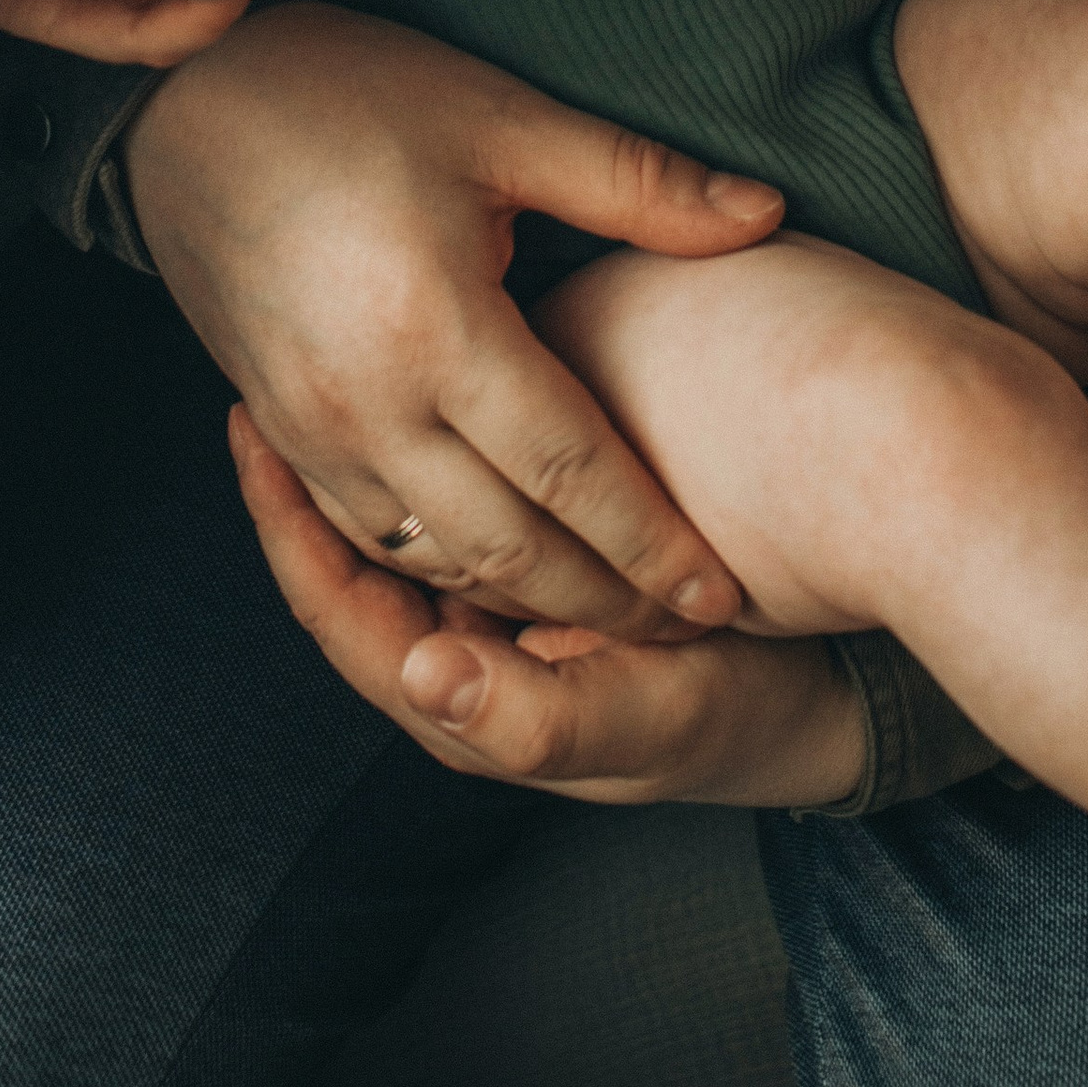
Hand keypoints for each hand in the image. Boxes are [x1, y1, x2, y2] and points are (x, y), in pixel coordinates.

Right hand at [129, 4, 785, 641]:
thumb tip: (765, 216)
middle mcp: (367, 403)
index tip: (724, 595)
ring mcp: (312, 431)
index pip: (571, 474)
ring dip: (526, 604)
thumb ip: (637, 183)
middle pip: (508, 553)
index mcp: (436, 327)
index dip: (653, 545)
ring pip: (435, 565)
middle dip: (605, 604)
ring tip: (614, 613)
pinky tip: (504, 572)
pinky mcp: (277, 433)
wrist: (185, 104)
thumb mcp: (500, 119)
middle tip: (689, 628)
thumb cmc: (351, 92)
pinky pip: (373, 538)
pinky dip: (445, 571)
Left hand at [232, 411, 867, 807]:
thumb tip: (418, 672)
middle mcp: (470, 661)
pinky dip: (428, 454)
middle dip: (301, 482)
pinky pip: (461, 512)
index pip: (338, 612)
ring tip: (319, 365)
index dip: (284, 527)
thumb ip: (533, 714)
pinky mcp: (553, 573)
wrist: (840, 690)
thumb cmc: (742, 708)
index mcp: (467, 703)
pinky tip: (427, 383)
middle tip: (260, 374)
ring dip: (355, 461)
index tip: (247, 431)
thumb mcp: (648, 721)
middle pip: (351, 568)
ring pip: (401, 535)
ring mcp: (509, 617)